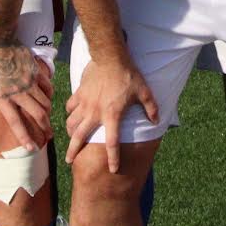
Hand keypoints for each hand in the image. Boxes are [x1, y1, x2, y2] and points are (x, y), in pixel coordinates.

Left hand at [0, 36, 53, 151]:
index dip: (24, 137)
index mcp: (2, 98)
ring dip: (48, 113)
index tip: (31, 148)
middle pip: (37, 114)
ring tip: (48, 119)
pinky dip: (50, 95)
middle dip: (45, 128)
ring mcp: (29, 81)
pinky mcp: (36, 72)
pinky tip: (49, 99)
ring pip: (45, 102)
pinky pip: (48, 87)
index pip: (16, 122)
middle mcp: (18, 92)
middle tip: (48, 136)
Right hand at [64, 50, 157, 169]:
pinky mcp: (79, 93)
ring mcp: (85, 103)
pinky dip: (69, 113)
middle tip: (69, 161)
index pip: (112, 143)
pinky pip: (69, 107)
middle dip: (73, 151)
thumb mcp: (144, 92)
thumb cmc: (128, 75)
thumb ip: (151, 108)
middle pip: (80, 137)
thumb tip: (156, 121)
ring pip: (71, 123)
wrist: (111, 56)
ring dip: (70, 132)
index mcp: (112, 115)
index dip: (113, 158)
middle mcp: (95, 112)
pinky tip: (70, 114)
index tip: (113, 170)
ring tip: (70, 138)